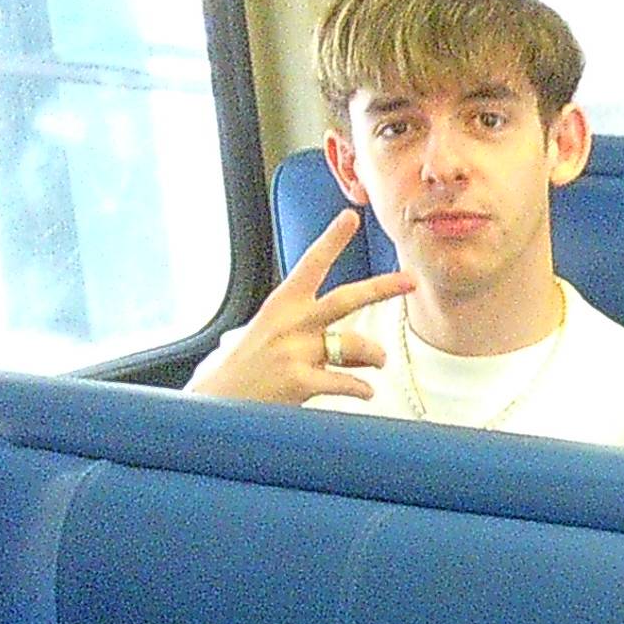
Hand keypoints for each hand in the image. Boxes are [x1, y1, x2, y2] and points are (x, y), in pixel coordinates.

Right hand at [185, 211, 417, 404]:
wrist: (213, 405)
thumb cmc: (240, 373)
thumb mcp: (264, 339)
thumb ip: (303, 336)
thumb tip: (349, 346)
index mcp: (280, 306)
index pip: (310, 265)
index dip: (331, 240)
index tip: (350, 218)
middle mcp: (289, 324)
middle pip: (346, 299)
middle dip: (382, 288)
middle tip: (410, 280)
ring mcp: (294, 351)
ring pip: (355, 345)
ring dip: (375, 355)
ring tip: (379, 362)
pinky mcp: (299, 380)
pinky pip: (348, 381)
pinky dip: (362, 388)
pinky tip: (364, 391)